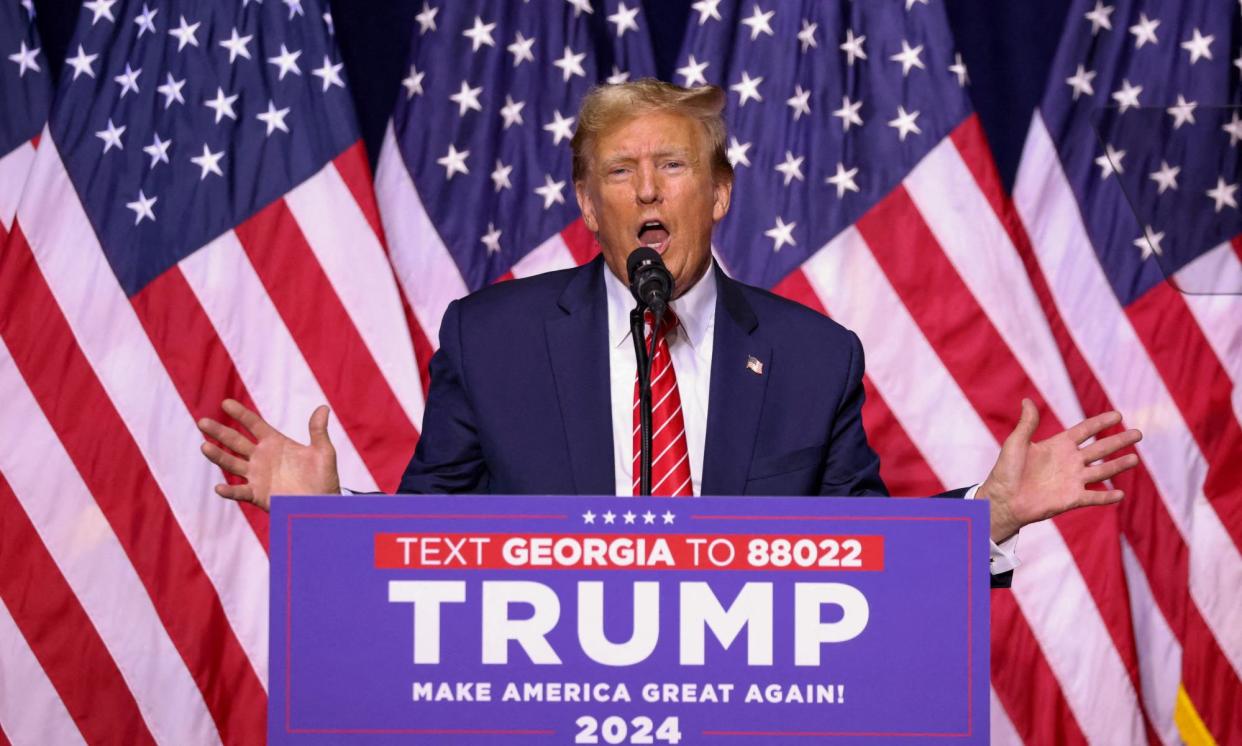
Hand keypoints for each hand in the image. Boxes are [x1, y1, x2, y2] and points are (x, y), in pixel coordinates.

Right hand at [197, 399, 339, 511]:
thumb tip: (323, 407)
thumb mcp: (323, 452)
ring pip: (232, 464)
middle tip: (202, 422)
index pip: (254, 424)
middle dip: (219, 432)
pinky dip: (229, 490)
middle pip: (236, 441)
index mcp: (275, 443)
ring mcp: (257, 476)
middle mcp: (262, 457)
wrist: (322, 504)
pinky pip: (240, 492)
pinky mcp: (257, 495)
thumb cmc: (324, 478)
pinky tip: (219, 487)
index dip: (240, 414)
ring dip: (218, 456)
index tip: (225, 403)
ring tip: (204, 446)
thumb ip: (318, 431)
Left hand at [980, 399, 1141, 542]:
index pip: (1085, 430)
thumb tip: (1027, 400)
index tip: (1118, 415)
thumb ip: (1027, 423)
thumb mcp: (1016, 443)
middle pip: (1100, 449)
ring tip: (1135, 459)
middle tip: (1138, 433)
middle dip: (1119, 441)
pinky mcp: (1072, 499)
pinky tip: (1120, 494)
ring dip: (1119, 465)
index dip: (1100, 423)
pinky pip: (1094, 497)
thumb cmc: (1006, 470)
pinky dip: (1107, 496)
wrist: (1003, 499)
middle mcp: (1069, 461)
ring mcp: (1072, 480)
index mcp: (1058, 445)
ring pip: (1102, 471)